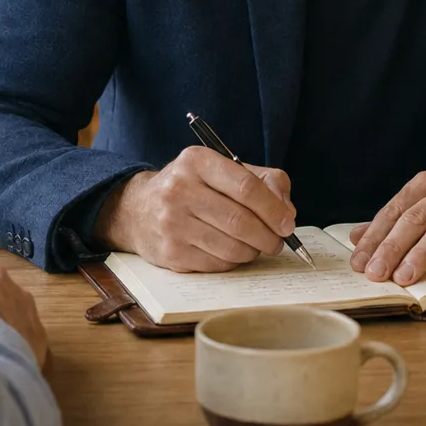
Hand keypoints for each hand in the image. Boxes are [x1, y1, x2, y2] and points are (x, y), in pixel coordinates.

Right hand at [93, 146, 295, 272]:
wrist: (138, 209)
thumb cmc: (192, 187)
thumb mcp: (223, 169)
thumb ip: (263, 181)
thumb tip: (287, 211)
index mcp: (196, 161)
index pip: (245, 187)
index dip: (273, 209)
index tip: (287, 222)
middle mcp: (179, 189)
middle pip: (241, 221)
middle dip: (269, 236)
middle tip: (278, 241)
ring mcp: (172, 223)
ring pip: (232, 247)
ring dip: (253, 251)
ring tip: (255, 245)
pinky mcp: (171, 253)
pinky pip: (218, 264)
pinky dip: (233, 261)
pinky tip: (231, 251)